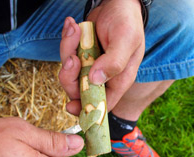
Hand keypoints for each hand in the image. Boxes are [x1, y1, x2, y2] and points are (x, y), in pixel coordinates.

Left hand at [59, 0, 144, 114]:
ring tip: (74, 30)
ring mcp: (90, 66)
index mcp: (119, 79)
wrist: (117, 3)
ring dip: (67, 51)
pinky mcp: (81, 54)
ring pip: (69, 72)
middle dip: (70, 76)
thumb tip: (95, 80)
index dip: (87, 110)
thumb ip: (114, 62)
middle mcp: (103, 76)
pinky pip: (66, 55)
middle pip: (79, 91)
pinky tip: (72, 26)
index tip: (71, 107)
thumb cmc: (126, 22)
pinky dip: (66, 40)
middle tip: (72, 58)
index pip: (103, 104)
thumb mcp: (125, 40)